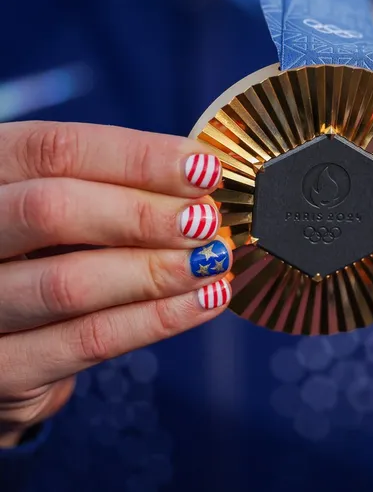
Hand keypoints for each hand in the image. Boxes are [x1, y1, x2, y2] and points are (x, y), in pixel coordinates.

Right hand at [0, 122, 232, 446]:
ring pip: (69, 282)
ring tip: (212, 261)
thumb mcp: (58, 207)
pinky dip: (157, 319)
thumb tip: (203, 179)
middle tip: (207, 221)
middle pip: (52, 210)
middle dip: (144, 214)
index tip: (204, 168)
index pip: (54, 150)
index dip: (138, 157)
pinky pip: (87, 340)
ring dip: (156, 271)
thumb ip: (113, 188)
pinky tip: (204, 302)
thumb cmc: (41, 255)